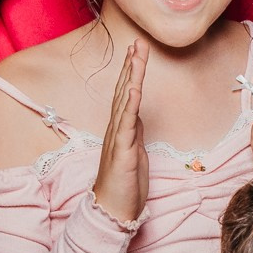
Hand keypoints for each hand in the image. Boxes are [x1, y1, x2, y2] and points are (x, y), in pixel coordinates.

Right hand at [91, 40, 148, 224]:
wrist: (114, 210)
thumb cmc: (125, 184)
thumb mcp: (135, 152)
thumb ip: (134, 132)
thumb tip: (137, 115)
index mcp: (121, 129)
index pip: (126, 94)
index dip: (131, 71)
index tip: (136, 50)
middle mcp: (116, 129)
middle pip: (124, 90)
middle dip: (131, 66)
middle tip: (138, 42)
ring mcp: (118, 139)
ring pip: (124, 102)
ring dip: (130, 77)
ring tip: (136, 56)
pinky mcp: (122, 152)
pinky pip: (126, 125)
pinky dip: (130, 106)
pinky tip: (133, 89)